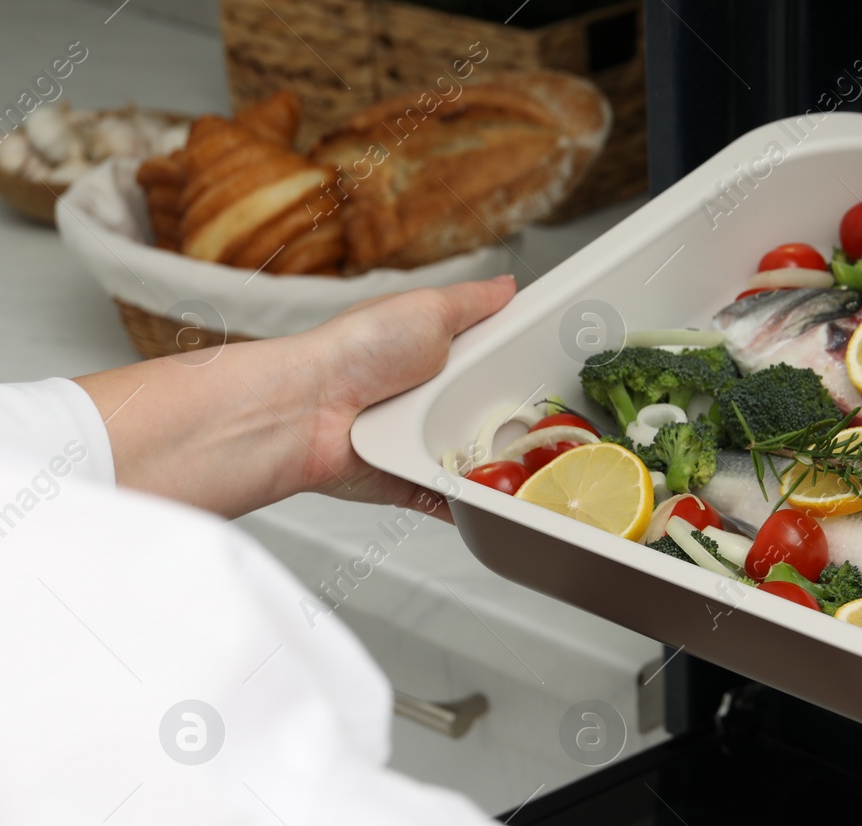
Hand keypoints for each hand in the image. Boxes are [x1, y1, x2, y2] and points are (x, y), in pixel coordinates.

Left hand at [78, 276, 515, 517]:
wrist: (306, 413)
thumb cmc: (354, 352)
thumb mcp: (426, 309)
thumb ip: (472, 301)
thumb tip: (505, 285)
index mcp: (432, 355)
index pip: (489, 362)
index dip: (519, 368)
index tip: (555, 374)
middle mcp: (426, 399)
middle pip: (491, 414)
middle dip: (518, 420)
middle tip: (555, 424)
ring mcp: (418, 442)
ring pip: (478, 459)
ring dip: (500, 464)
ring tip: (533, 465)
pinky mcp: (410, 482)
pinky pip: (453, 499)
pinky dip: (473, 504)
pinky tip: (497, 502)